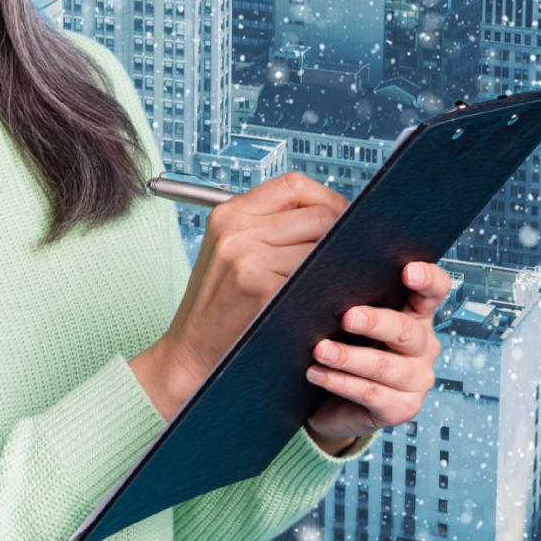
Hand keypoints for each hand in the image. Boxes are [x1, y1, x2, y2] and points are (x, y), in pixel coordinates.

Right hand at [129, 173, 348, 421]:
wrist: (191, 355)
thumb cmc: (218, 307)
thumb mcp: (229, 252)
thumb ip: (269, 227)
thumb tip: (333, 213)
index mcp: (228, 215)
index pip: (293, 185)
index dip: (326, 199)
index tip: (341, 219)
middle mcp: (237, 231)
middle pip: (318, 213)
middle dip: (342, 234)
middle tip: (349, 257)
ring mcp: (249, 260)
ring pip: (324, 247)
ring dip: (340, 264)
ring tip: (336, 280)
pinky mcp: (263, 290)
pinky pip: (318, 278)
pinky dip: (330, 288)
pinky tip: (326, 300)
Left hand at [301, 261, 451, 456]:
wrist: (332, 402)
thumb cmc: (343, 346)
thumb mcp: (350, 320)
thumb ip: (351, 296)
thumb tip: (323, 271)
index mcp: (416, 315)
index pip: (435, 291)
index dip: (428, 280)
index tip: (408, 271)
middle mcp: (424, 347)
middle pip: (406, 331)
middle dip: (376, 322)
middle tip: (347, 318)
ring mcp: (416, 381)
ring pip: (384, 366)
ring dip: (348, 358)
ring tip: (320, 350)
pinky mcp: (401, 409)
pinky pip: (370, 393)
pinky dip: (339, 382)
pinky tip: (317, 374)